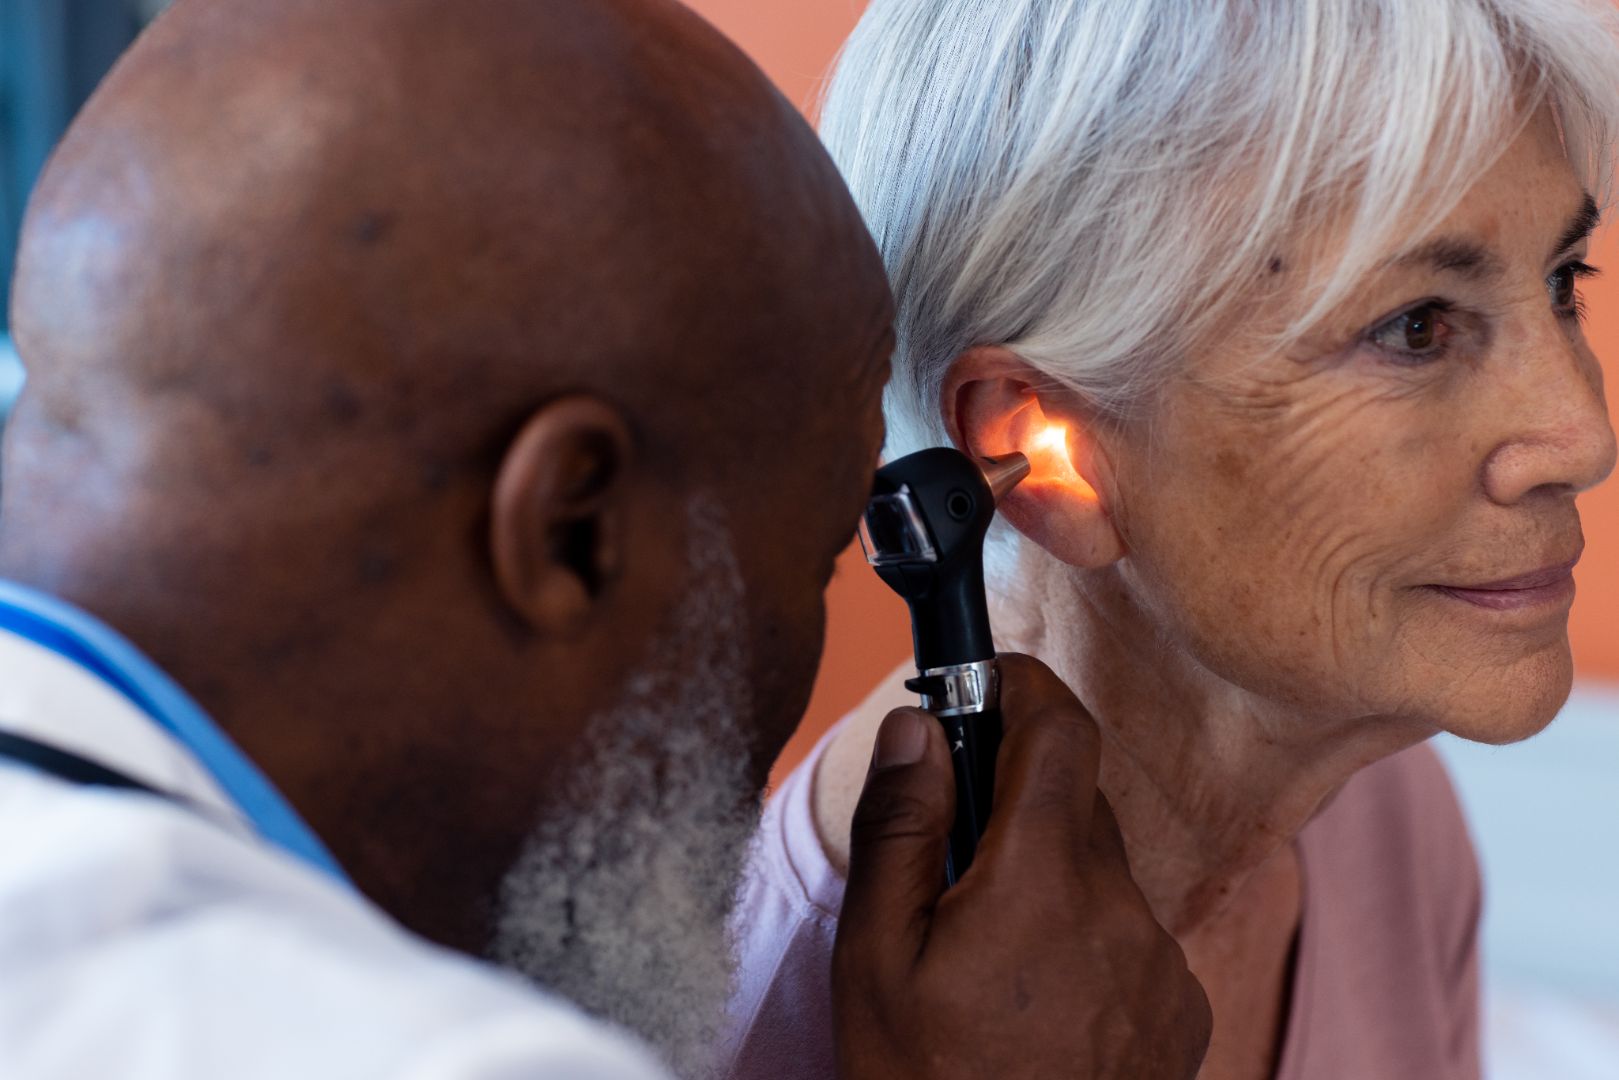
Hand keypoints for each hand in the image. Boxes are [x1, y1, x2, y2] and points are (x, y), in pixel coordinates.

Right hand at [831, 653, 1210, 1079]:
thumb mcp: (876, 956)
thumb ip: (901, 825)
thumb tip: (918, 725)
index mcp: (1041, 882)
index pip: (1058, 730)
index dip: (1020, 686)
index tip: (982, 680)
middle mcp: (1121, 910)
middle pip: (1074, 800)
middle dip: (1012, 799)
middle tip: (949, 849)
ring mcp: (1160, 963)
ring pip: (1100, 867)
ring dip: (1047, 871)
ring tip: (985, 949)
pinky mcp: (1182, 1008)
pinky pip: (1129, 929)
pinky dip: (1084, 930)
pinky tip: (1034, 993)